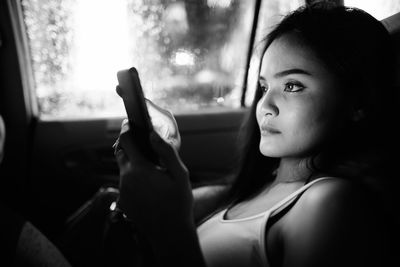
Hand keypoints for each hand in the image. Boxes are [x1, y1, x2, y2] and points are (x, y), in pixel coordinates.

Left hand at [114, 120, 193, 238]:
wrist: (170, 234)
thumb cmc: (178, 203)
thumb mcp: (180, 175)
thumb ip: (166, 152)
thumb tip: (153, 134)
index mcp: (139, 169)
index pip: (125, 140)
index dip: (127, 129)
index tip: (130, 123)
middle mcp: (126, 179)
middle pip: (121, 153)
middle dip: (129, 146)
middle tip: (144, 146)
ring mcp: (123, 192)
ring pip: (123, 169)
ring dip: (133, 164)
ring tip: (152, 171)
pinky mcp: (123, 202)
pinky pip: (125, 184)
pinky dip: (134, 180)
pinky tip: (149, 187)